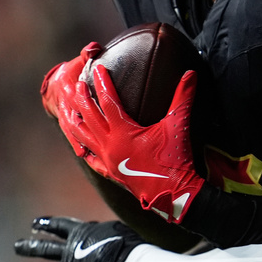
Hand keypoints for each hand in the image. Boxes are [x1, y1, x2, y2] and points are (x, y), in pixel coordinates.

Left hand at [13, 216, 142, 261]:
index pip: (59, 226)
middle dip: (30, 247)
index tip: (35, 224)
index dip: (47, 224)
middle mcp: (70, 251)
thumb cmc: (125, 243)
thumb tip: (97, 233)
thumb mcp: (113, 228)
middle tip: (17, 246)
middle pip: (46, 249)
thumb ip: (99, 232)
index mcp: (80, 234)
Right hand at [40, 42, 102, 154]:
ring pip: (72, 131)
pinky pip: (74, 139)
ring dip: (78, 140)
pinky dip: (78, 146)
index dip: (81, 100)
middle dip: (82, 125)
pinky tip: (86, 156)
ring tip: (86, 151)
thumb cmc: (74, 71)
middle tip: (95, 132)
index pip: (74, 96)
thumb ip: (87, 53)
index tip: (87, 107)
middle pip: (73, 116)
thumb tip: (94, 48)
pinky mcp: (70, 128)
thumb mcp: (80, 60)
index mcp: (68, 90)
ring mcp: (67, 118)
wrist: (57, 85)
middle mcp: (66, 106)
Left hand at [63, 65, 205, 223]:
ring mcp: (108, 160)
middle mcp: (110, 146)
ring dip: (77, 121)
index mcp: (123, 133)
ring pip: (83, 138)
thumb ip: (183, 97)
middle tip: (78, 84)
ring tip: (71, 110)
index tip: (98, 69)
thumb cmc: (175, 159)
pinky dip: (84, 148)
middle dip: (83, 99)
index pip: (108, 102)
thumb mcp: (179, 125)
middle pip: (89, 117)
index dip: (103, 83)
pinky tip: (81, 145)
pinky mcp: (111, 173)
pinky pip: (91, 159)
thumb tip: (191, 74)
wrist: (174, 193)